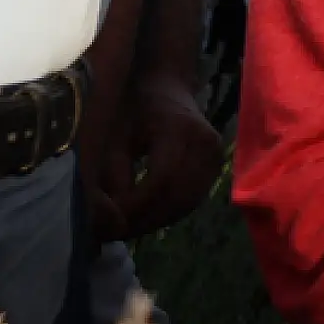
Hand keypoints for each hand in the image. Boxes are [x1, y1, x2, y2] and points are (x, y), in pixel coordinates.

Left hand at [99, 70, 222, 239]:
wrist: (170, 88)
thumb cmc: (138, 110)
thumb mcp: (117, 138)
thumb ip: (113, 178)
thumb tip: (112, 220)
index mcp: (180, 130)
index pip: (161, 180)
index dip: (135, 208)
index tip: (107, 224)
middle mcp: (205, 143)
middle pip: (177, 196)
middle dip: (143, 221)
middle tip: (112, 235)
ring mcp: (216, 155)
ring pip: (187, 203)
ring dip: (156, 222)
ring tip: (127, 229)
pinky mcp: (217, 166)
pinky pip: (194, 199)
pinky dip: (169, 214)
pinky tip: (147, 218)